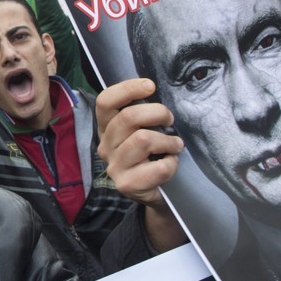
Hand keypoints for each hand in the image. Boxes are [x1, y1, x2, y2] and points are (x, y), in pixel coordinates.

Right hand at [96, 78, 186, 251]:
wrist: (156, 194)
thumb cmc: (151, 156)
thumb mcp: (142, 130)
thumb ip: (142, 114)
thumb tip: (157, 92)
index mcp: (106, 128)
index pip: (105, 101)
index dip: (127, 89)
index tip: (150, 86)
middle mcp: (105, 146)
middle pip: (129, 117)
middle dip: (158, 113)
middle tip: (170, 120)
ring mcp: (113, 167)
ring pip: (144, 139)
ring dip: (168, 141)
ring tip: (175, 146)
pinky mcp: (126, 185)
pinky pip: (157, 167)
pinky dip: (171, 164)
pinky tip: (170, 165)